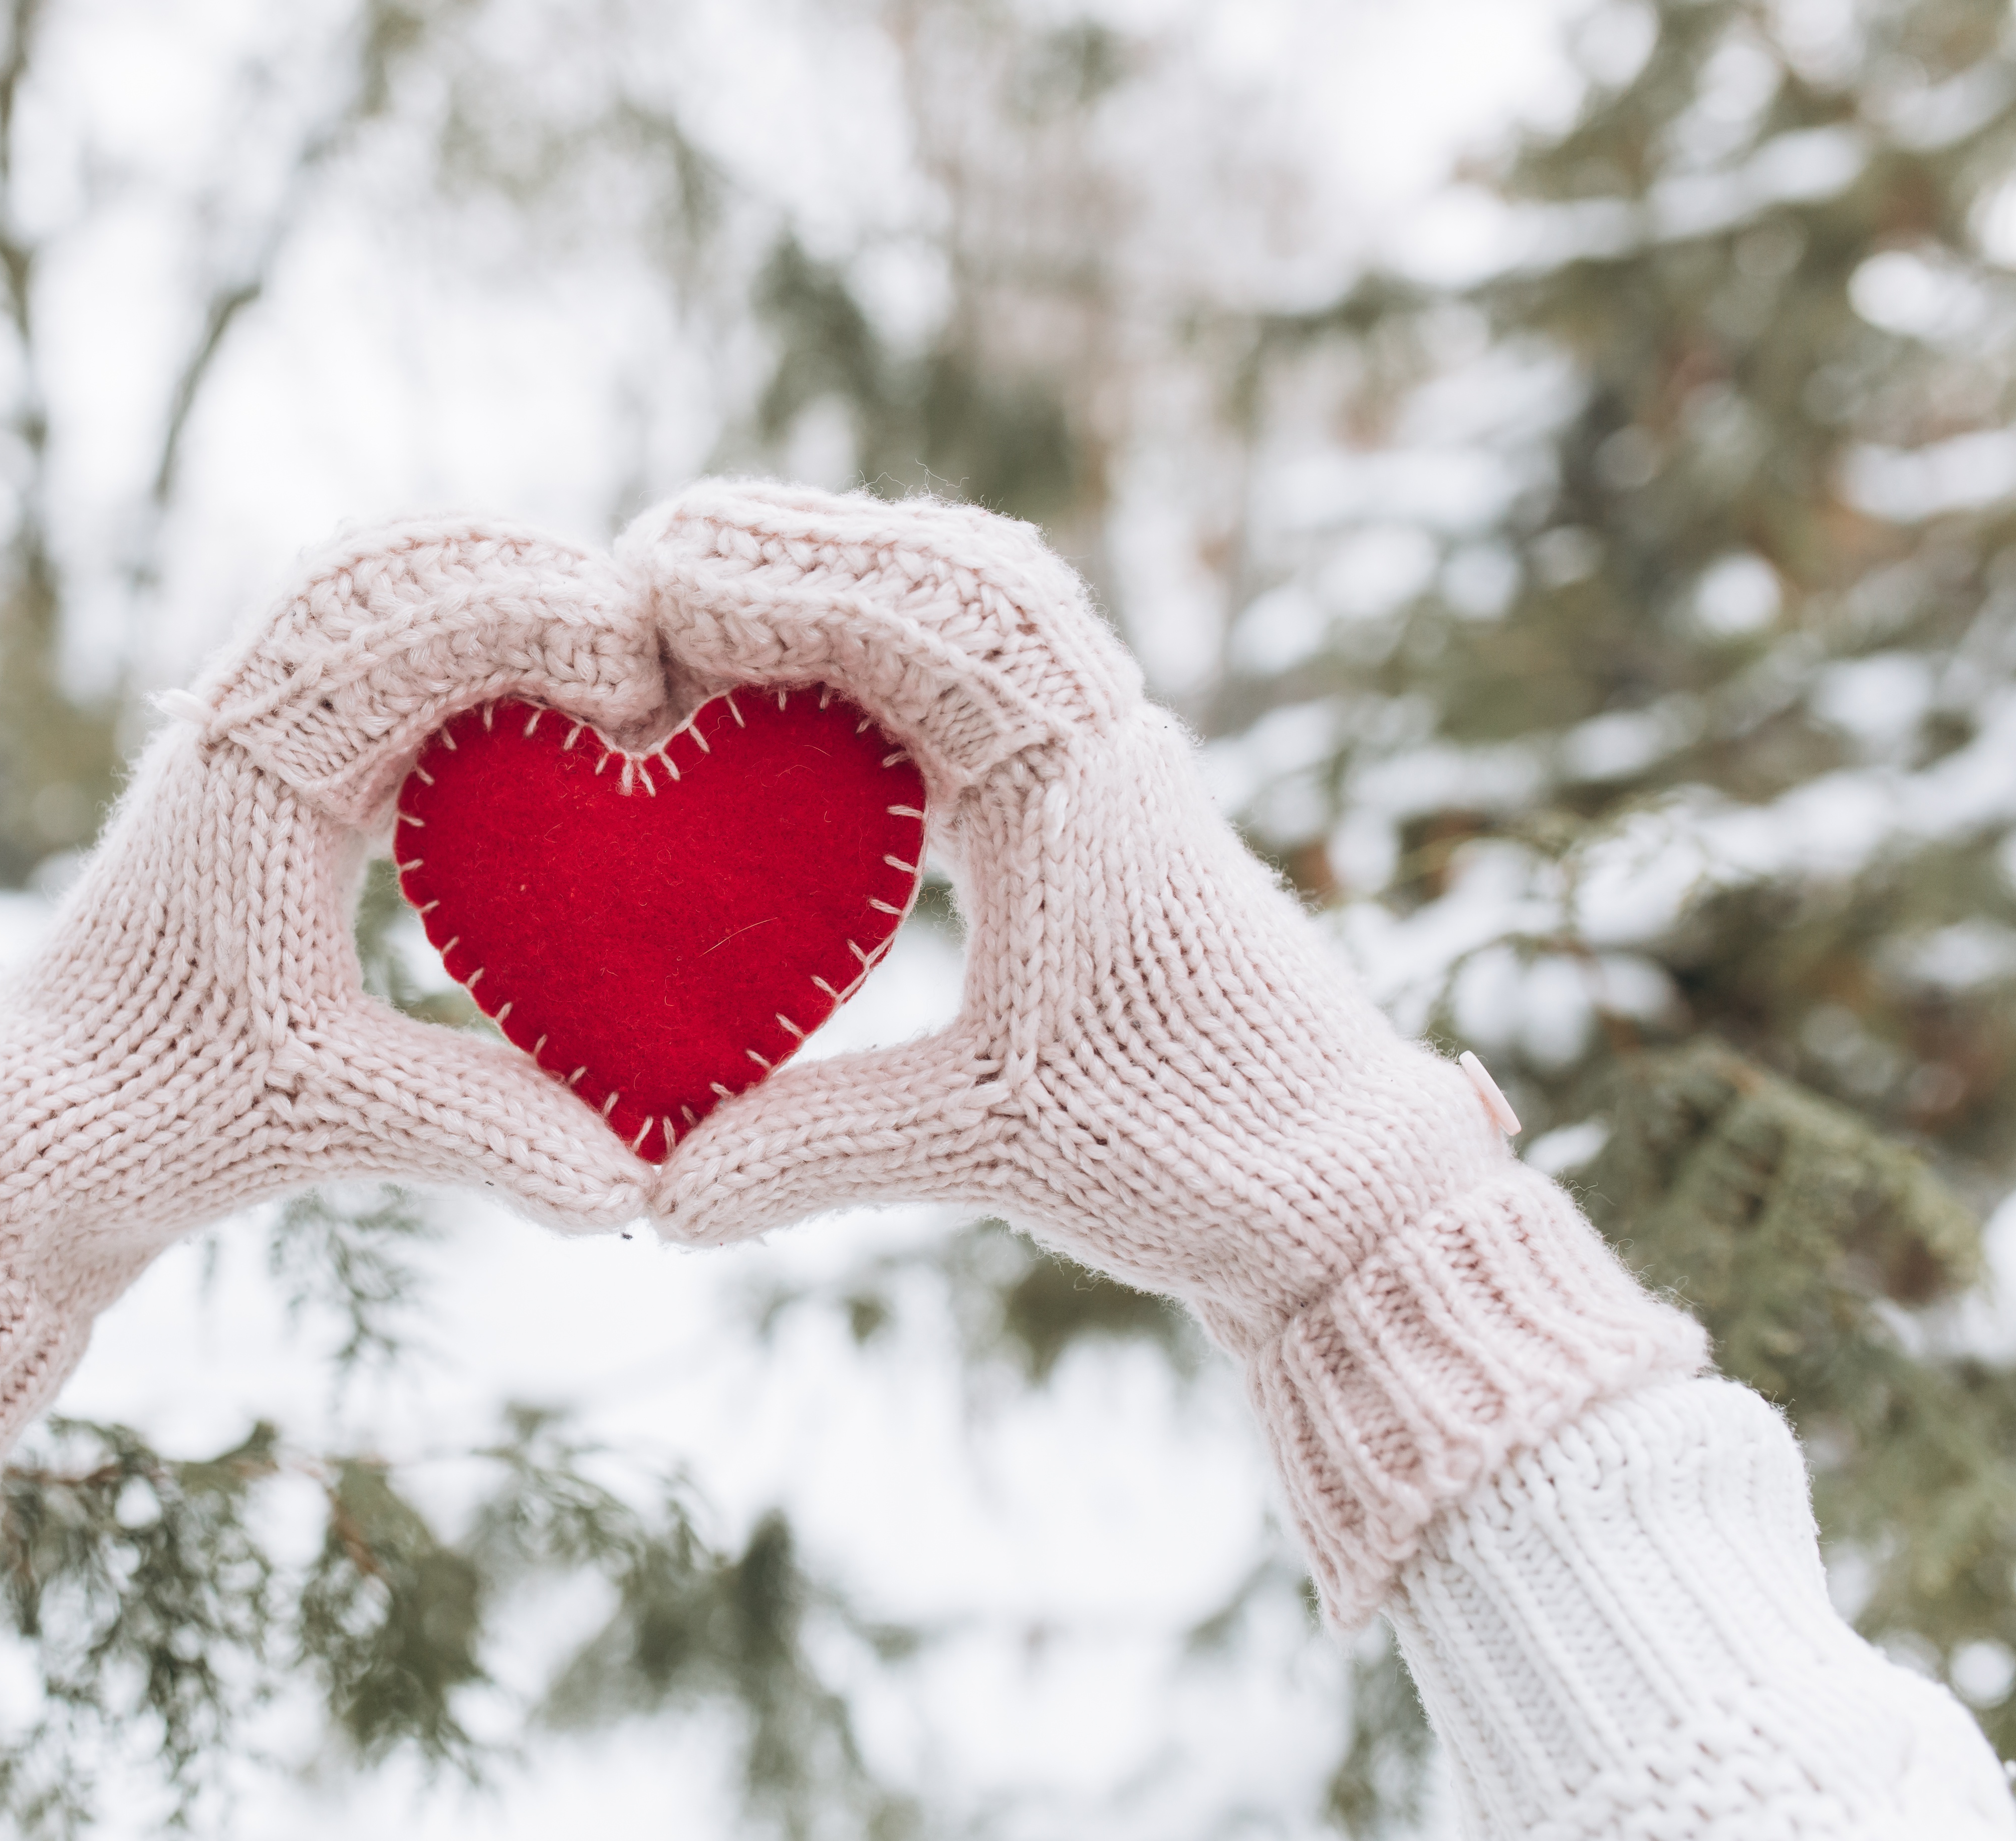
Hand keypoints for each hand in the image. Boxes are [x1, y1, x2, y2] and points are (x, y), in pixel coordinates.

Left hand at [0, 517, 666, 1498]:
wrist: (31, 1122)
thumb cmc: (160, 1114)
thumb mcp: (331, 1117)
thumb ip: (486, 1129)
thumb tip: (638, 1189)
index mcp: (251, 778)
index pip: (404, 625)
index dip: (537, 624)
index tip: (636, 687)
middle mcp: (234, 724)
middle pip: (385, 565)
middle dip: (527, 583)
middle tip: (641, 653)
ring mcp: (237, 728)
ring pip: (365, 585)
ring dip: (488, 595)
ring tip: (601, 654)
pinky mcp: (253, 754)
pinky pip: (353, 642)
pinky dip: (449, 637)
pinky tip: (531, 697)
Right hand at [627, 480, 1701, 1622]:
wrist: (1357, 1187)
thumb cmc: (1198, 1157)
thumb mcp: (989, 1149)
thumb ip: (815, 1149)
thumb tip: (658, 1195)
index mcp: (1075, 786)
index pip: (914, 619)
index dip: (775, 586)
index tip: (660, 584)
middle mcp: (1107, 742)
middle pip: (952, 568)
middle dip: (801, 543)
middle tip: (664, 553)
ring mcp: (1120, 760)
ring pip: (990, 597)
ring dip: (862, 573)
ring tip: (730, 587)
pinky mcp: (1116, 799)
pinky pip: (1010, 661)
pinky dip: (910, 633)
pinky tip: (829, 675)